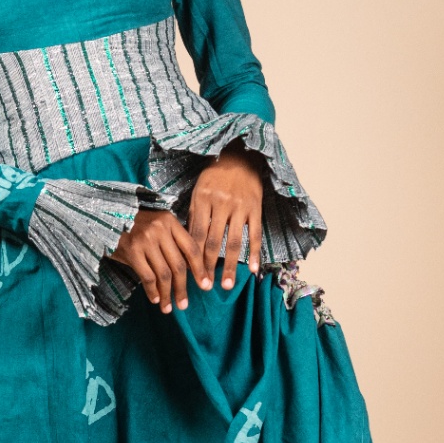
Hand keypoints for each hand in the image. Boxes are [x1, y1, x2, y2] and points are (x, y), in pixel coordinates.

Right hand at [108, 209, 206, 312]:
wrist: (103, 220)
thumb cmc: (132, 226)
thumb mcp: (155, 225)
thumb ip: (172, 241)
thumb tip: (191, 269)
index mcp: (170, 221)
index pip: (191, 248)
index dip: (200, 269)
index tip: (205, 285)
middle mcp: (160, 229)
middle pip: (178, 264)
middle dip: (183, 288)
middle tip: (184, 304)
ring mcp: (146, 240)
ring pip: (164, 273)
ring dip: (168, 294)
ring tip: (169, 308)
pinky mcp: (132, 251)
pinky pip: (148, 277)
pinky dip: (153, 291)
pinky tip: (155, 299)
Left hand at [187, 142, 264, 289]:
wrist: (240, 155)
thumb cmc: (215, 176)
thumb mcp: (198, 190)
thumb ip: (194, 215)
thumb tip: (187, 243)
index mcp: (202, 199)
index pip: (196, 234)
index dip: (194, 257)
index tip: (191, 275)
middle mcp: (221, 203)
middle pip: (213, 241)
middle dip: (209, 266)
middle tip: (206, 287)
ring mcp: (240, 206)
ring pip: (234, 241)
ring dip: (230, 265)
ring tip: (226, 285)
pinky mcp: (256, 207)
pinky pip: (255, 234)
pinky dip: (254, 253)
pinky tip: (252, 269)